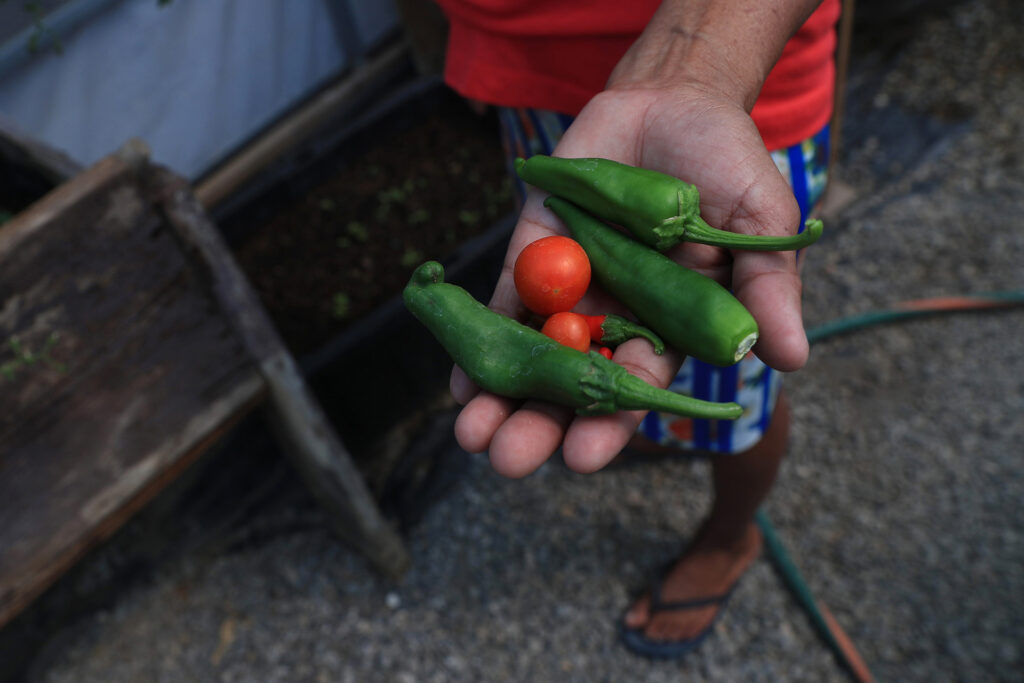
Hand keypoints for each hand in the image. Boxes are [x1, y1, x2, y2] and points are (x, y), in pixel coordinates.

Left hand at [449, 84, 807, 477]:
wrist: (673, 103)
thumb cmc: (728, 167)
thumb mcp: (759, 227)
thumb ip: (767, 290)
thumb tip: (791, 359)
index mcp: (669, 327)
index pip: (636, 387)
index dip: (610, 423)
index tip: (580, 458)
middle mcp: (614, 319)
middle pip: (572, 383)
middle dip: (539, 423)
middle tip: (507, 459)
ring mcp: (570, 288)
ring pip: (531, 352)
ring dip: (500, 392)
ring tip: (471, 433)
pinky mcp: (534, 254)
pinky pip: (505, 300)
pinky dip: (480, 333)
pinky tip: (459, 375)